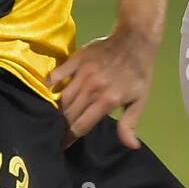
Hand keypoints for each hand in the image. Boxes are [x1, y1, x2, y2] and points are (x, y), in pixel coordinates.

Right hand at [46, 28, 156, 147]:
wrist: (135, 40)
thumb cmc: (139, 73)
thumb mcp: (140, 100)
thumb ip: (130, 124)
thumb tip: (131, 146)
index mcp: (107, 100)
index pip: (82, 125)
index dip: (70, 138)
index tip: (62, 146)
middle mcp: (93, 88)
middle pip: (69, 113)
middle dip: (62, 126)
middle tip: (55, 134)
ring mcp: (83, 72)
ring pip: (63, 97)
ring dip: (57, 109)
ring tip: (52, 117)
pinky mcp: (77, 59)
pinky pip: (58, 73)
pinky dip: (51, 83)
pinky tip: (48, 90)